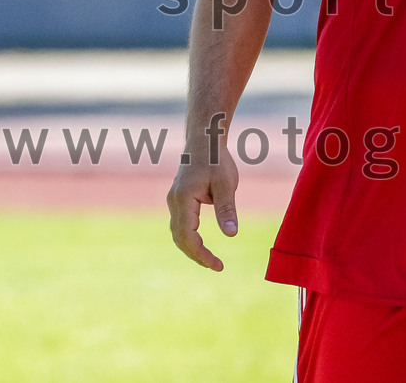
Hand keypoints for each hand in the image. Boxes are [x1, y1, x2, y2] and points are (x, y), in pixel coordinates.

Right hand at [167, 146, 239, 271]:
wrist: (204, 140)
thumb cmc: (217, 159)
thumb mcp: (226, 184)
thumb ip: (226, 209)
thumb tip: (231, 234)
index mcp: (183, 200)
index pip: (188, 237)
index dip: (201, 254)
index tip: (218, 265)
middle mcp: (174, 203)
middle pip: (180, 239)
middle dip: (196, 255)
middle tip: (217, 266)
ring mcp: (174, 201)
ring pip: (179, 233)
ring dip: (192, 248)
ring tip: (211, 259)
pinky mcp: (178, 200)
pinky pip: (181, 225)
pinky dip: (190, 237)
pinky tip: (202, 244)